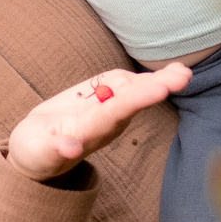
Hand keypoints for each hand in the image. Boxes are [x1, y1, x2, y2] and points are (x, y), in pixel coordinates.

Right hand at [6, 60, 189, 179]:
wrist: (38, 149)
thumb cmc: (37, 152)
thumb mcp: (39, 152)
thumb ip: (55, 149)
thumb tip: (70, 148)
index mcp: (90, 130)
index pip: (117, 111)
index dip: (138, 98)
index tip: (161, 90)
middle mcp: (106, 120)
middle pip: (135, 99)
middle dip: (158, 87)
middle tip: (183, 75)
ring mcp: (108, 109)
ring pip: (135, 90)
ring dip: (159, 79)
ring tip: (181, 69)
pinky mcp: (104, 99)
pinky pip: (127, 85)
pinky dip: (147, 77)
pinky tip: (169, 71)